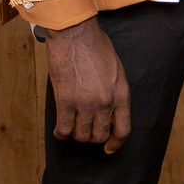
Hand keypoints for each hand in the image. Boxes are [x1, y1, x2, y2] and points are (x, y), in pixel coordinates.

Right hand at [45, 17, 130, 152]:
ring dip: (76, 134)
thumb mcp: (116, 70)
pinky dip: (61, 133)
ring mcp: (85, 103)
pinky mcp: (65, 100)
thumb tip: (109, 110)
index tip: (109, 149)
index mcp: (121, 94)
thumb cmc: (95, 46)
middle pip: (100, 135)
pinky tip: (59, 130)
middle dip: (93, 137)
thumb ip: (114, 91)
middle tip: (85, 130)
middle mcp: (106, 102)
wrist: (75, 33)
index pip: (123, 130)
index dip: (116, 144)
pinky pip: (63, 128)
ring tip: (72, 127)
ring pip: (81, 135)